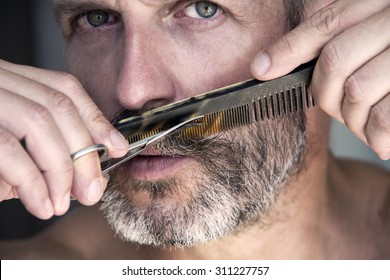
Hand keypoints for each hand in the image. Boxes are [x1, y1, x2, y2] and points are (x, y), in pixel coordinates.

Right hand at [0, 60, 128, 218]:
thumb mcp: (10, 148)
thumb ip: (42, 155)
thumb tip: (83, 177)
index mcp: (11, 80)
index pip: (66, 89)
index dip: (96, 119)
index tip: (117, 148)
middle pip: (58, 107)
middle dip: (83, 153)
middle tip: (91, 191)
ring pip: (39, 122)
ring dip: (60, 169)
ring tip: (63, 202)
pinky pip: (7, 148)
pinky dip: (32, 181)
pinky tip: (42, 204)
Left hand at [251, 0, 389, 159]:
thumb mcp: (376, 39)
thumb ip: (339, 42)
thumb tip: (267, 64)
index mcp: (382, 4)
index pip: (328, 23)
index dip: (289, 48)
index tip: (261, 68)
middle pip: (335, 60)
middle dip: (325, 94)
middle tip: (336, 108)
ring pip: (357, 90)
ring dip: (354, 118)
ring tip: (366, 123)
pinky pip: (385, 117)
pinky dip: (376, 135)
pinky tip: (382, 139)